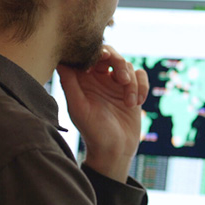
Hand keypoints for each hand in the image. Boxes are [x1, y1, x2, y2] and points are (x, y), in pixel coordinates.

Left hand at [57, 46, 148, 181]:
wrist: (115, 151)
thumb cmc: (93, 132)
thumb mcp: (78, 107)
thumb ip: (70, 83)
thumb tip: (61, 60)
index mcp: (83, 80)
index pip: (89, 54)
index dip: (95, 54)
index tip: (97, 66)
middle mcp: (100, 78)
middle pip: (111, 54)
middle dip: (119, 63)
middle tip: (122, 79)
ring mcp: (117, 84)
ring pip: (128, 66)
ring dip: (132, 83)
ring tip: (129, 103)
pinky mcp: (133, 90)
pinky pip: (141, 75)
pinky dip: (142, 87)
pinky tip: (137, 103)